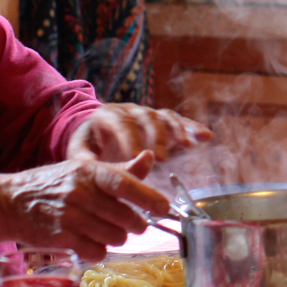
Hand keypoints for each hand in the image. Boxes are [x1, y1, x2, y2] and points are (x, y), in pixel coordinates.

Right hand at [0, 151, 169, 260]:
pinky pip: (97, 251)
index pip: (124, 183)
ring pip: (115, 237)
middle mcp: (80, 193)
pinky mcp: (61, 240)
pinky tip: (91, 240)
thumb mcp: (84, 170)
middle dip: (136, 224)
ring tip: (107, 229)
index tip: (164, 207)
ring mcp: (70, 218)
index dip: (148, 197)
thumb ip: (120, 170)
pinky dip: (100, 250)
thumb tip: (150, 158)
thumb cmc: (54, 185)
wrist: (10, 202)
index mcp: (89, 172)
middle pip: (126, 217)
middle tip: (133, 223)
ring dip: (118, 237)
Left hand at [67, 104, 212, 163]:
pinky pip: (178, 121)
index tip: (137, 156)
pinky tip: (206, 137)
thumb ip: (91, 164)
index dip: (131, 138)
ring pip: (164, 117)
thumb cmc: (88, 149)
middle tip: (161, 158)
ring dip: (176, 131)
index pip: (121, 122)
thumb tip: (108, 176)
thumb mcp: (80, 156)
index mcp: (107, 114)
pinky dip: (192, 128)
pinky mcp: (161, 122)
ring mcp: (147, 114)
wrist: (94, 137)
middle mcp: (130, 110)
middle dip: (156, 136)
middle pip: (146, 117)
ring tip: (186, 146)